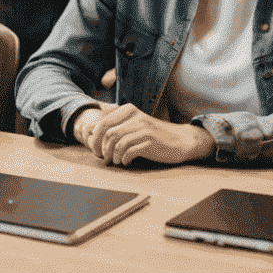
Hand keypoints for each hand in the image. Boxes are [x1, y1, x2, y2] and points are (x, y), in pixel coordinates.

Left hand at [81, 102, 215, 166]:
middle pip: (107, 132)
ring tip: (114, 161)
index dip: (94, 136)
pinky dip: (123, 159)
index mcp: (128, 110)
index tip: (93, 148)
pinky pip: (129, 151)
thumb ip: (116, 126)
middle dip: (100, 147)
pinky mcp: (151, 142)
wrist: (182, 140)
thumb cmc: (153, 135)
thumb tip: (90, 134)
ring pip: (116, 142)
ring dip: (112, 155)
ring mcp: (143, 129)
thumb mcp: (135, 125)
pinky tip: (126, 162)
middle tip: (101, 157)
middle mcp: (135, 117)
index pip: (102, 121)